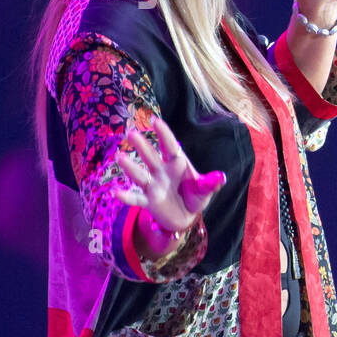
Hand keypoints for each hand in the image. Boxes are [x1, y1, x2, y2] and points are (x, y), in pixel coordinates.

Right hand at [112, 115, 225, 256]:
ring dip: (131, 167)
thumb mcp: (205, 189)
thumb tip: (221, 177)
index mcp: (177, 163)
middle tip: (131, 133)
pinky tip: (114, 192)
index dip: (164, 134)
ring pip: (140, 174)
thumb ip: (211, 183)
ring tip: (119, 157)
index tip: (155, 121)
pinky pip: (136, 198)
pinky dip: (126, 196)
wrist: (186, 216)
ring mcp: (153, 185)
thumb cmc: (195, 196)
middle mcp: (162, 171)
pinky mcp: (148, 200)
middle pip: (151, 156)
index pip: (170, 146)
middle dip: (142, 145)